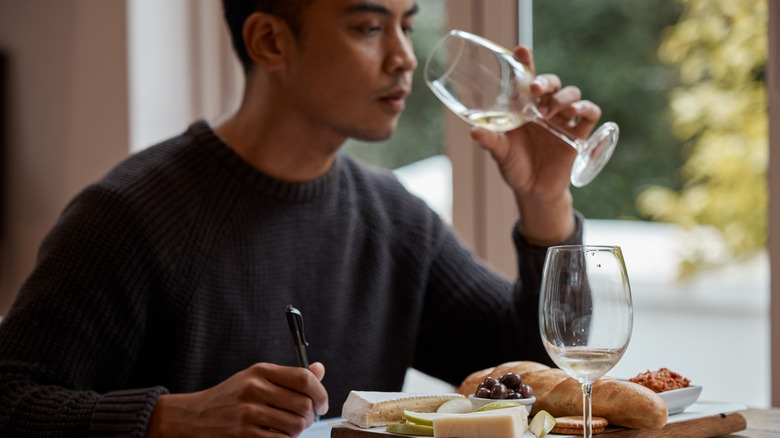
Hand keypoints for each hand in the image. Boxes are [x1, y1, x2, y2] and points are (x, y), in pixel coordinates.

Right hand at [145, 362, 327, 437]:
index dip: (320, 393)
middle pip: (303, 404)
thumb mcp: (256, 378)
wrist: (193, 418)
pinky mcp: (245, 435)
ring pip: (296, 426)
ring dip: (298, 431)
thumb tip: (319, 369)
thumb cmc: (231, 397)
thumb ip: (289, 376)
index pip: (304, 378)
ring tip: (287, 428)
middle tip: (304, 419)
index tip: (322, 404)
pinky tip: (275, 435)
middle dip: (310, 416)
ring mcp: (249, 414)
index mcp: (260, 371)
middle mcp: (254, 389)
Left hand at [470, 46, 601, 242]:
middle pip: (552, 83)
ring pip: (571, 94)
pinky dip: (587, 108)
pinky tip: (577, 112)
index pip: (526, 78)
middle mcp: (545, 109)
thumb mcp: (500, 154)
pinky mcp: (578, 135)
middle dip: (546, 81)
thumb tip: (474, 130)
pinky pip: (590, 114)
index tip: (520, 51)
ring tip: (548, 112)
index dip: (526, 62)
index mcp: (525, 107)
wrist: (533, 192)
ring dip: (563, 97)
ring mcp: (563, 120)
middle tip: (536, 89)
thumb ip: (490, 141)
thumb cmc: (515, 167)